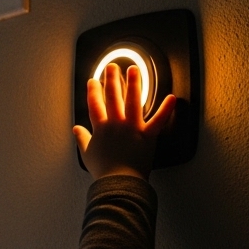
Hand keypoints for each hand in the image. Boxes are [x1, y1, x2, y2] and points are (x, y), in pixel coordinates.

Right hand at [72, 63, 176, 179]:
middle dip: (112, 79)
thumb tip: (76, 129)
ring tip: (134, 69)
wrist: (119, 182)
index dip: (93, 91)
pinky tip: (172, 98)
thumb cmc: (103, 170)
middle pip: (112, 96)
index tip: (93, 80)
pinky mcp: (147, 135)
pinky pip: (158, 120)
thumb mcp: (87, 153)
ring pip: (133, 101)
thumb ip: (82, 138)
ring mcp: (132, 128)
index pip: (94, 104)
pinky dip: (166, 109)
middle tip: (112, 66)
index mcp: (100, 128)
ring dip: (134, 83)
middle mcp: (116, 124)